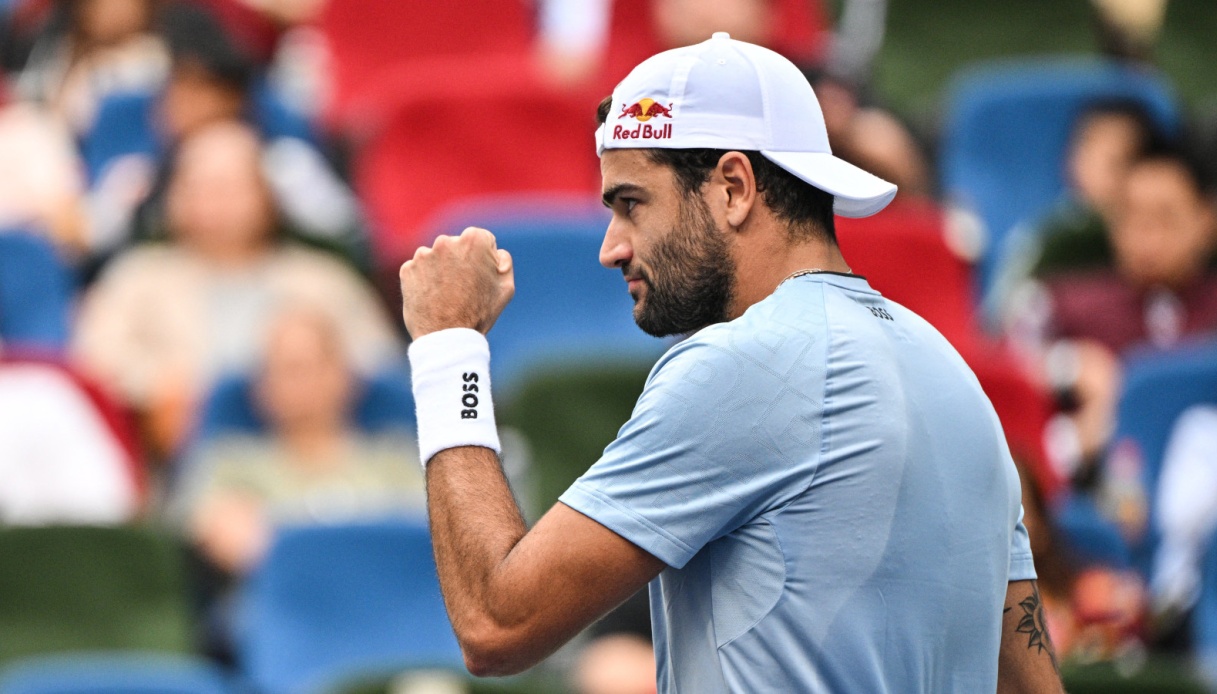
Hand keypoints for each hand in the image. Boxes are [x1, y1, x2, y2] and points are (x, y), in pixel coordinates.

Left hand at [400, 227, 514, 339]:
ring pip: (435, 257)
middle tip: (463, 287)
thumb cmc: (480, 313)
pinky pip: (418, 270)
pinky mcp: (407, 270)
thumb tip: (495, 251)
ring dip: (440, 270)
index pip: (481, 239)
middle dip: (459, 261)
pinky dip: (424, 280)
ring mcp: (423, 255)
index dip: (483, 258)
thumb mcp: (506, 288)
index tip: (480, 275)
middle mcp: (446, 241)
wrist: (446, 337)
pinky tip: (432, 298)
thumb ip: (504, 261)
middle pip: (456, 246)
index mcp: (473, 241)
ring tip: (447, 295)